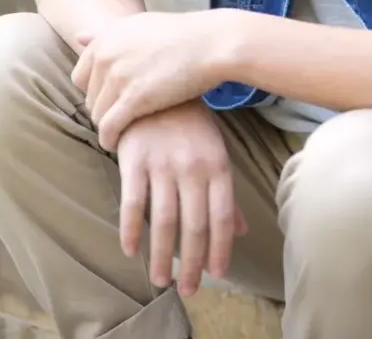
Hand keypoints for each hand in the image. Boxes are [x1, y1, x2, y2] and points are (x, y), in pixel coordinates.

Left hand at [72, 10, 220, 149]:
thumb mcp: (140, 25)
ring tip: (125, 131)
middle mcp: (107, 55)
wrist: (212, 44)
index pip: (80, 76)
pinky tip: (118, 145)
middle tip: (123, 117)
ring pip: (98, 115)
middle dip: (104, 109)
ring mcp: (118, 77)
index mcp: (107, 37)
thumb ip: (107, 33)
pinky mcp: (133, 99)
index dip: (95, 91)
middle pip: (90, 97)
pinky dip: (109, 140)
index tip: (113, 99)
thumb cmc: (182, 35)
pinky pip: (108, 128)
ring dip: (108, 127)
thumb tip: (78, 36)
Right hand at [116, 99, 246, 297]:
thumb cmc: (192, 123)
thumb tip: (241, 231)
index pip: (222, 217)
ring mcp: (162, 163)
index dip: (220, 249)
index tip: (218, 274)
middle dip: (192, 263)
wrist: (160, 82)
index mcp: (217, 164)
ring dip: (161, 256)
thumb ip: (225, 193)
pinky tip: (131, 250)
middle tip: (189, 289)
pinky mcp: (135, 159)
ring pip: (163, 221)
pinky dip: (130, 229)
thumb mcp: (215, 152)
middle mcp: (192, 167)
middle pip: (194, 226)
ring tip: (161, 280)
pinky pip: (132, 201)